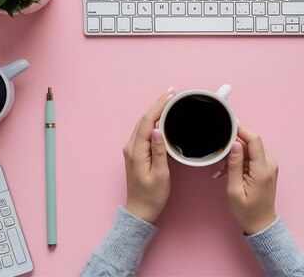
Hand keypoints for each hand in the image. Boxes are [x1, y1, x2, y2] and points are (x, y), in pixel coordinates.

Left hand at [123, 89, 174, 222]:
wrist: (140, 210)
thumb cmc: (152, 196)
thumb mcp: (160, 175)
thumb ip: (159, 151)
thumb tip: (159, 130)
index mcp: (136, 151)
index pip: (147, 122)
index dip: (159, 107)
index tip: (170, 96)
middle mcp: (131, 147)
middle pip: (143, 119)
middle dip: (157, 104)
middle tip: (172, 94)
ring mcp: (132, 149)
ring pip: (143, 124)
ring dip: (155, 111)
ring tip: (168, 101)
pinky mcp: (135, 153)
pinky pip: (143, 131)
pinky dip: (153, 121)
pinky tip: (161, 118)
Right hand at [225, 124, 278, 234]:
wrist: (261, 224)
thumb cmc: (246, 211)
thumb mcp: (234, 189)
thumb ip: (234, 165)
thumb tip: (235, 145)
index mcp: (262, 169)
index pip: (254, 140)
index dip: (242, 129)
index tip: (229, 123)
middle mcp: (269, 165)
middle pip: (253, 142)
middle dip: (237, 140)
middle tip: (221, 144)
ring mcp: (270, 167)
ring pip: (252, 149)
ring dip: (238, 151)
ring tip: (224, 163)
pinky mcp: (267, 169)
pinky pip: (254, 157)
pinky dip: (242, 158)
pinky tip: (231, 168)